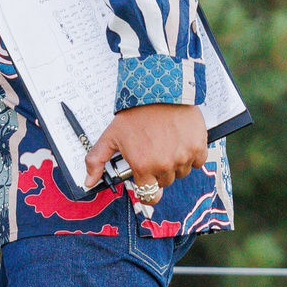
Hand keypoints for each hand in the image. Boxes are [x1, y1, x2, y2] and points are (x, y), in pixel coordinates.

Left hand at [83, 103, 207, 198]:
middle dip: (159, 171)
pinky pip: (198, 161)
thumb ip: (97, 160)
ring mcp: (183, 156)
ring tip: (167, 144)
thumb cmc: (135, 112)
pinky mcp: (198, 146)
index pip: (149, 195)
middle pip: (165, 182)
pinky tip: (182, 142)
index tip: (147, 182)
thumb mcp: (110, 136)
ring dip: (176, 163)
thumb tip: (88, 182)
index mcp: (143, 166)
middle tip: (154, 152)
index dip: (147, 190)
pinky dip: (192, 154)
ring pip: (182, 172)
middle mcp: (164, 165)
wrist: (160, 90)